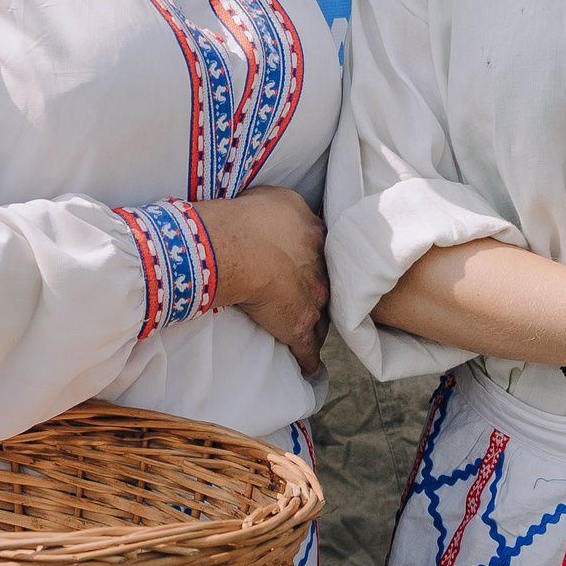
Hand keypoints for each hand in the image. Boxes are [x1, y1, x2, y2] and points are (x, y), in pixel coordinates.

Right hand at [194, 187, 327, 375]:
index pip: (321, 252)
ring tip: (313, 333)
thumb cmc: (248, 217)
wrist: (238, 247)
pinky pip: (308, 350)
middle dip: (321, 292)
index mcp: (314, 235)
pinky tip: (308, 367)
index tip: (306, 265)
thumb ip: (281, 208)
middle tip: (310, 298)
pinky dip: (308, 359)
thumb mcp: (273, 198)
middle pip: (327, 285)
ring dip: (318, 326)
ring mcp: (313, 300)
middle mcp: (320, 268)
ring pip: (323, 318)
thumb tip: (276, 213)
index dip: (313, 260)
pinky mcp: (299, 327)